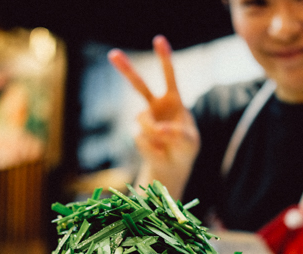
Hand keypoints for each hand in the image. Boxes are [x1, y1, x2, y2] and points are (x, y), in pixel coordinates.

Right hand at [108, 35, 199, 198]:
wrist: (173, 165)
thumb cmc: (185, 148)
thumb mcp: (189, 142)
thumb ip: (177, 134)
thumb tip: (158, 130)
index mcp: (173, 101)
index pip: (169, 76)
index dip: (164, 59)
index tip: (159, 40)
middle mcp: (156, 106)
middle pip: (138, 85)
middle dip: (125, 69)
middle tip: (113, 54)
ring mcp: (144, 120)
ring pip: (142, 120)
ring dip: (153, 132)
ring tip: (165, 144)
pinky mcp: (137, 134)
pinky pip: (142, 138)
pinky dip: (153, 147)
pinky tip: (159, 150)